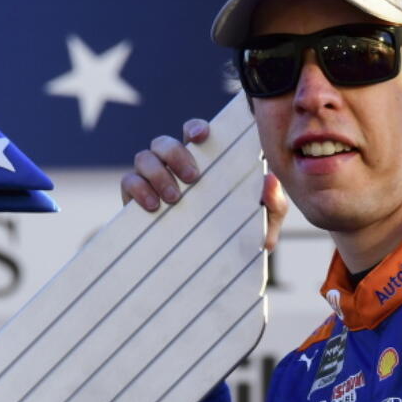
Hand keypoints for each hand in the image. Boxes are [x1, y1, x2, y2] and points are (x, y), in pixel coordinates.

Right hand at [120, 118, 288, 251]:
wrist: (209, 273)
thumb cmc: (237, 239)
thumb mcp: (263, 227)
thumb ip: (272, 205)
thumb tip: (269, 181)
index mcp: (204, 164)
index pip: (195, 133)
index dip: (195, 127)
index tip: (201, 136)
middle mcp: (174, 166)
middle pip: (164, 142)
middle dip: (176, 154)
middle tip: (193, 179)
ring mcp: (152, 180)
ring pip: (144, 157)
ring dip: (157, 173)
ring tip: (174, 199)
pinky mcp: (134, 199)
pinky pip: (128, 182)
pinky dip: (138, 189)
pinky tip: (153, 207)